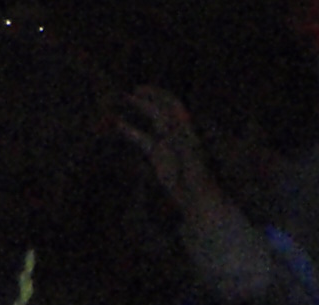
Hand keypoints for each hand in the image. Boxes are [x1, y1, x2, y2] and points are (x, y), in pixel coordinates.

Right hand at [120, 88, 225, 231]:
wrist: (197, 198)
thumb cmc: (199, 177)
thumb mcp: (190, 155)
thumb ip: (177, 137)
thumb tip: (166, 126)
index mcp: (186, 127)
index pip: (172, 104)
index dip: (158, 95)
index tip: (143, 91)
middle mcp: (176, 130)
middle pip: (160, 108)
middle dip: (146, 99)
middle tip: (129, 93)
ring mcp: (166, 142)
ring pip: (151, 121)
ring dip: (139, 109)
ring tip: (124, 99)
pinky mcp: (157, 155)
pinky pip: (143, 139)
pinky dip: (131, 131)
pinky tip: (119, 124)